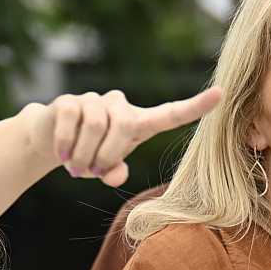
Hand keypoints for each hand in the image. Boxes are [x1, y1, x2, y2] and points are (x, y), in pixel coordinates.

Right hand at [32, 87, 220, 183]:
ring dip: (86, 155)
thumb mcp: (105, 168)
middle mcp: (120, 106)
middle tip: (93, 172)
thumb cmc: (88, 155)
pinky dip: (68, 145)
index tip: (221, 94)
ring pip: (97, 125)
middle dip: (108, 155)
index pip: (172, 113)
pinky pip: (73, 120)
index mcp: (139, 123)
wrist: (50, 140)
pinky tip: (62, 156)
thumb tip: (116, 175)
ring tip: (77, 168)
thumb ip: (115, 172)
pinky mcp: (69, 100)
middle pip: (125, 126)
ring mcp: (94, 100)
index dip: (195, 107)